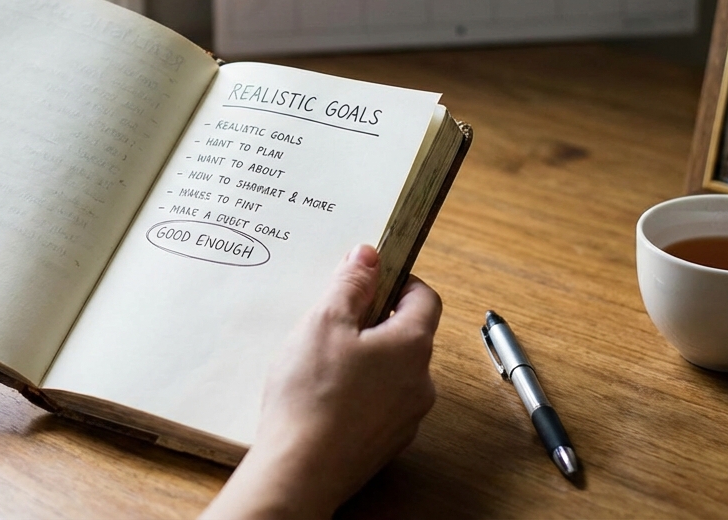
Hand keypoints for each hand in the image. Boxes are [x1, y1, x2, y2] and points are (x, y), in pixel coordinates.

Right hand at [202, 245, 440, 519]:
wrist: (301, 471)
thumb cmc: (312, 395)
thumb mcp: (325, 322)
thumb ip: (351, 284)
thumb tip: (369, 255)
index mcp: (412, 345)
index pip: (425, 297)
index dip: (399, 281)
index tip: (370, 278)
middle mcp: (421, 382)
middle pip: (408, 335)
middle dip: (375, 322)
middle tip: (333, 321)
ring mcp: (407, 417)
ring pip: (393, 372)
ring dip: (367, 360)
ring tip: (322, 363)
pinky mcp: (387, 442)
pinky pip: (380, 404)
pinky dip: (359, 394)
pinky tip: (323, 397)